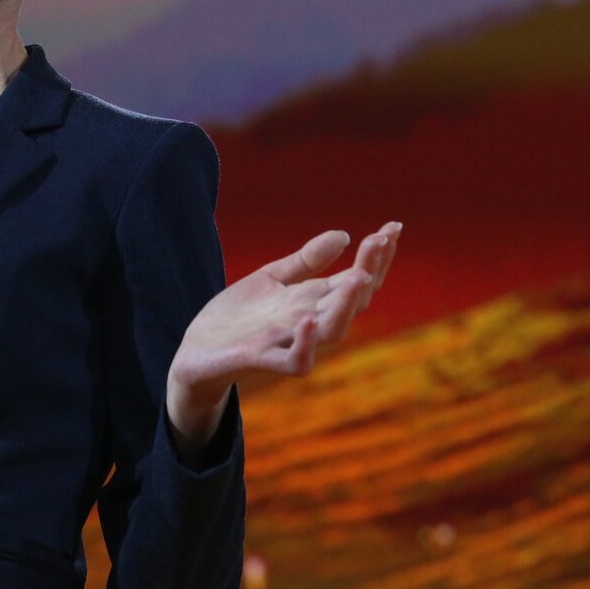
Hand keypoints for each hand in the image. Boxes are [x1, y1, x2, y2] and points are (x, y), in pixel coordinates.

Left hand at [165, 222, 401, 458]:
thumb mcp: (270, 279)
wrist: (195, 353)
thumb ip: (305, 262)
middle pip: (353, 301)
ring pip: (333, 331)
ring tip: (358, 276)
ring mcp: (287, 342)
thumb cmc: (236, 318)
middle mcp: (308, 322)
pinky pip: (295, 362)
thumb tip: (344, 234)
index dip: (377, 257)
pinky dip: (306, 345)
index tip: (393, 226)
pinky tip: (307, 319)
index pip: (357, 280)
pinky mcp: (261, 359)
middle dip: (370, 270)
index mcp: (313, 302)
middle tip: (379, 240)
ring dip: (346, 305)